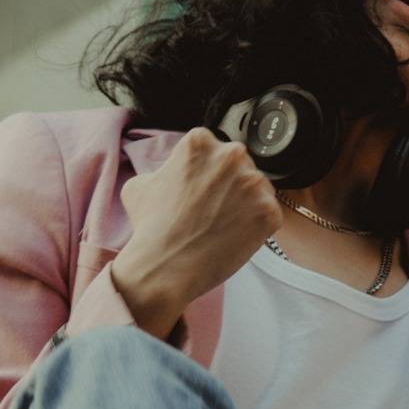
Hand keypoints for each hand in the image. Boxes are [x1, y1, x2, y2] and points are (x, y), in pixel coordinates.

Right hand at [112, 129, 282, 338]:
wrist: (166, 267)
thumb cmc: (151, 227)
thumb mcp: (139, 185)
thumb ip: (162, 170)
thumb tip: (171, 174)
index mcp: (200, 142)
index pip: (211, 150)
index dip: (204, 173)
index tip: (198, 190)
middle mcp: (231, 155)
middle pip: (238, 166)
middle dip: (228, 185)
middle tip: (211, 210)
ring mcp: (254, 183)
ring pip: (256, 189)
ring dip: (244, 204)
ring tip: (222, 226)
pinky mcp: (269, 211)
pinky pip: (269, 214)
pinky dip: (256, 226)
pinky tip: (234, 236)